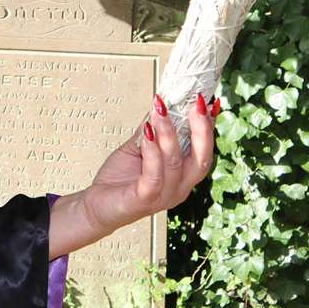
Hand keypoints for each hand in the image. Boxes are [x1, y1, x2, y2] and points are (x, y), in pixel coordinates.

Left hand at [79, 92, 219, 234]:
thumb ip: (152, 130)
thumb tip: (162, 104)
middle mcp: (179, 187)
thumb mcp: (138, 148)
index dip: (210, 126)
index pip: (204, 150)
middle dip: (202, 128)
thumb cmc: (120, 179)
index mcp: (183, 175)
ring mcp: (163, 196)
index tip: (211, 101)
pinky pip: (153, 175)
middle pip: (202, 159)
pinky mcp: (144, 200)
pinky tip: (147, 132)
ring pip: (175, 163)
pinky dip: (152, 152)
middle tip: (196, 103)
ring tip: (160, 110)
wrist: (97, 206)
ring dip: (168, 133)